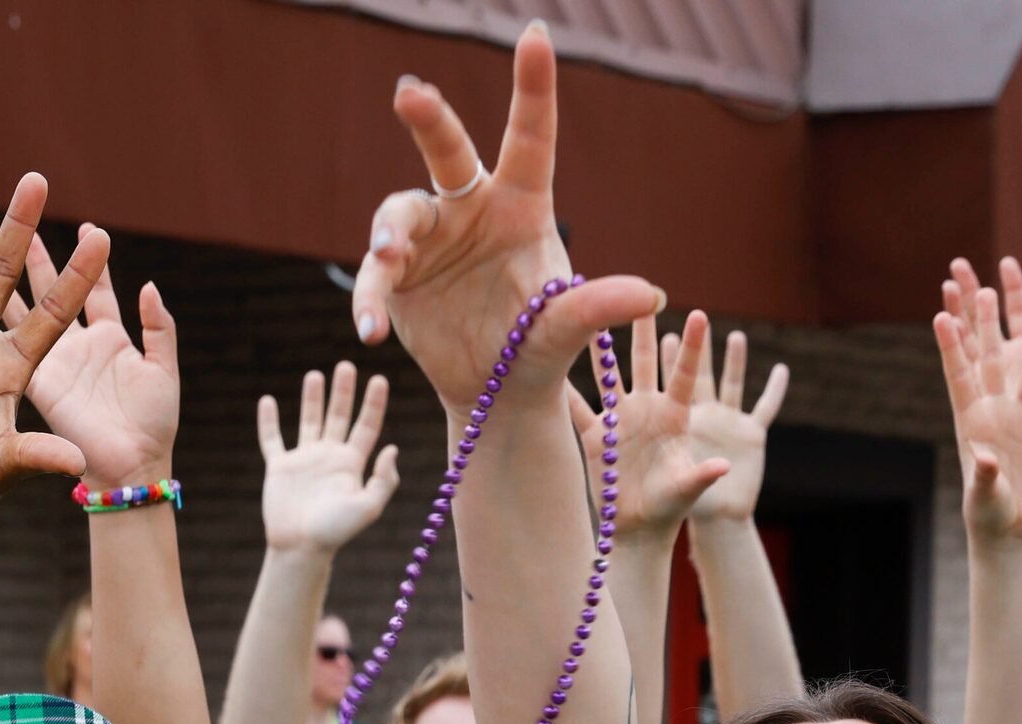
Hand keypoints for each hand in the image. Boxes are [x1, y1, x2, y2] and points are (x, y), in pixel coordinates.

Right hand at [13, 238, 177, 486]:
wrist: (126, 467)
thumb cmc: (153, 426)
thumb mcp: (162, 372)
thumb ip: (159, 329)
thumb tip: (149, 284)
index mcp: (109, 340)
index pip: (97, 291)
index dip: (91, 261)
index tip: (88, 228)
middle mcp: (74, 345)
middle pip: (53, 288)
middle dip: (39, 255)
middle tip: (28, 218)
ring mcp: (47, 359)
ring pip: (21, 306)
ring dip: (6, 275)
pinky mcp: (26, 378)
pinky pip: (11, 340)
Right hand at [260, 361, 399, 553]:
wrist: (301, 547)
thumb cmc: (336, 531)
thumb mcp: (369, 507)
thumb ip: (384, 480)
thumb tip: (393, 448)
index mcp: (352, 464)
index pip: (366, 427)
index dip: (374, 404)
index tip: (380, 378)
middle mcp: (329, 457)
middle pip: (339, 417)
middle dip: (343, 392)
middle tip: (347, 365)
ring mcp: (304, 460)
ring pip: (309, 421)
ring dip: (312, 398)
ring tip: (315, 374)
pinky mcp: (280, 467)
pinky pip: (272, 439)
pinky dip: (268, 421)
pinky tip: (267, 400)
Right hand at [351, 26, 657, 415]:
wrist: (497, 390)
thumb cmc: (540, 344)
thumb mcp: (568, 328)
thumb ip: (598, 309)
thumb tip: (654, 296)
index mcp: (522, 206)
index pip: (530, 139)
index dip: (533, 89)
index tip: (537, 36)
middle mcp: (471, 208)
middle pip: (448, 151)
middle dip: (429, 119)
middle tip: (412, 94)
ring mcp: (429, 236)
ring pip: (399, 214)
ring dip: (389, 236)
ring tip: (388, 259)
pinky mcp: (395, 273)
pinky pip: (374, 276)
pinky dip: (368, 298)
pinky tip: (370, 329)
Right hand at [567, 311, 728, 536]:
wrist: (639, 529)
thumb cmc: (670, 509)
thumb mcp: (686, 491)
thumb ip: (701, 476)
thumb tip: (724, 467)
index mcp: (675, 418)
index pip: (685, 375)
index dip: (692, 346)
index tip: (700, 314)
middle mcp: (647, 410)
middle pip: (645, 362)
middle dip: (643, 329)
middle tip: (642, 294)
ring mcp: (620, 419)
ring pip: (609, 374)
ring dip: (600, 346)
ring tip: (592, 310)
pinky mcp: (595, 434)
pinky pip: (576, 407)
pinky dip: (562, 388)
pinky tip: (547, 361)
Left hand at [685, 329, 788, 523]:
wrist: (703, 521)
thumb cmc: (668, 503)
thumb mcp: (672, 481)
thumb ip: (680, 466)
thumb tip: (695, 459)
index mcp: (672, 420)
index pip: (676, 379)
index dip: (678, 354)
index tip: (670, 327)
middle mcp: (699, 415)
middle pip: (698, 373)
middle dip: (696, 346)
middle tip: (693, 313)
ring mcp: (725, 423)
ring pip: (731, 384)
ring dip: (735, 361)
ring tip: (736, 336)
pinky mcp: (750, 436)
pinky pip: (766, 409)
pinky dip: (775, 391)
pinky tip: (781, 371)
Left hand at [933, 289, 1021, 540]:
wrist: (1012, 525)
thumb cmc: (987, 511)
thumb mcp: (982, 495)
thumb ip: (983, 475)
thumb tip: (984, 458)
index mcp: (970, 419)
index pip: (958, 375)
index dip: (950, 346)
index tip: (941, 315)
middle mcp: (995, 410)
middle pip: (992, 361)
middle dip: (987, 328)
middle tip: (984, 290)